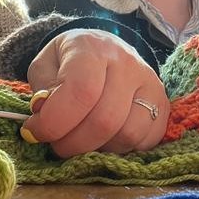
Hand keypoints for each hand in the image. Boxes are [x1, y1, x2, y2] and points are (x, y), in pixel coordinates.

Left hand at [21, 29, 168, 157]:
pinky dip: (120, 150)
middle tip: (57, 143)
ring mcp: (150, 84)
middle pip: (104, 120)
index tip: (35, 131)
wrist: (105, 50)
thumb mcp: (45, 65)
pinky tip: (104, 139)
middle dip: (72, 144)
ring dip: (97, 149)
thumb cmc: (69, 61)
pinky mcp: (163, 105)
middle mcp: (127, 63)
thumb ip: (41, 89)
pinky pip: (145, 141)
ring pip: (127, 134)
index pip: (81, 91)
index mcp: (92, 48)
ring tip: (82, 139)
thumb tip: (44, 114)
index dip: (55, 121)